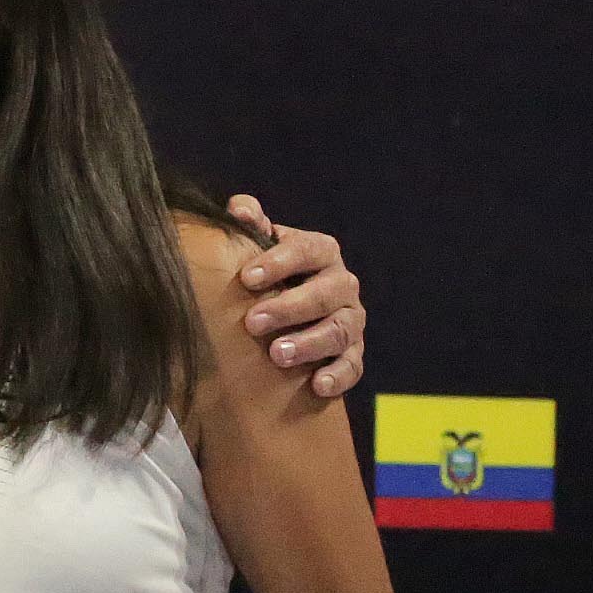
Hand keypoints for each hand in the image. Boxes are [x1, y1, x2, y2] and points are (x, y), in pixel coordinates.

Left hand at [226, 195, 365, 397]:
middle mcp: (342, 285)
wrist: (283, 314)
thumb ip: (250, 224)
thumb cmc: (266, 274)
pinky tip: (316, 384)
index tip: (247, 278)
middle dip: (290, 307)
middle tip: (252, 322)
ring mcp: (351, 321)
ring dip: (309, 343)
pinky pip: (353, 366)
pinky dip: (337, 375)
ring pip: (339, 330)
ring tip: (277, 355)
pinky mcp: (353, 354)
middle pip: (326, 293)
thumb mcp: (259, 247)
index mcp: (321, 252)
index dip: (280, 262)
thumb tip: (239, 208)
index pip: (308, 250)